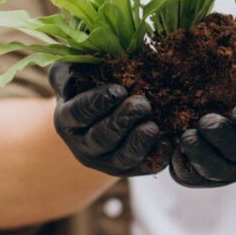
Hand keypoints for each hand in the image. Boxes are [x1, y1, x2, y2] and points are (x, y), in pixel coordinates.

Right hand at [49, 63, 167, 176]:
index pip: (79, 113)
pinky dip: (157, 157)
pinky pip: (144, 166)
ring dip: (138, 143)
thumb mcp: (73, 71)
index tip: (118, 90)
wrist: (104, 109)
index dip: (98, 103)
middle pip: (101, 138)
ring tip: (152, 127)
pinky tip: (168, 143)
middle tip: (142, 104)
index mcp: (67, 119)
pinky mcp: (129, 168)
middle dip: (122, 121)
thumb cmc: (88, 82)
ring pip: (121, 158)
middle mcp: (83, 145)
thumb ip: (69, 67)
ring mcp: (105, 161)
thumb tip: (78, 66)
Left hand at [170, 50, 235, 186]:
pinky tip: (173, 150)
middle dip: (223, 139)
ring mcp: (232, 169)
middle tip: (205, 122)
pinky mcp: (206, 177)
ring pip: (218, 172)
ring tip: (186, 137)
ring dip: (201, 156)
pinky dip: (182, 166)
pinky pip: (193, 179)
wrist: (226, 105)